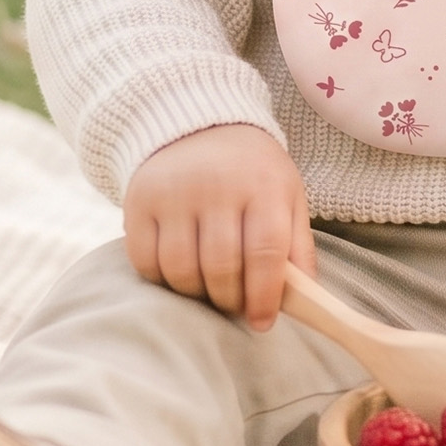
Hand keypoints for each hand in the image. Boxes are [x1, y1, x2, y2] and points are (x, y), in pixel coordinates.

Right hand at [123, 123, 314, 329]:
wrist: (200, 124)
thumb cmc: (252, 171)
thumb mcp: (287, 196)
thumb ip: (297, 246)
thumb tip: (307, 299)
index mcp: (262, 185)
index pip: (265, 252)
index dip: (264, 296)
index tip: (262, 322)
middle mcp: (216, 186)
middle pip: (221, 267)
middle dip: (230, 299)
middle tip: (234, 303)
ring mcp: (174, 193)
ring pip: (181, 271)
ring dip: (197, 293)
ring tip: (209, 287)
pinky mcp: (139, 201)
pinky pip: (146, 262)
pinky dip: (162, 279)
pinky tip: (180, 270)